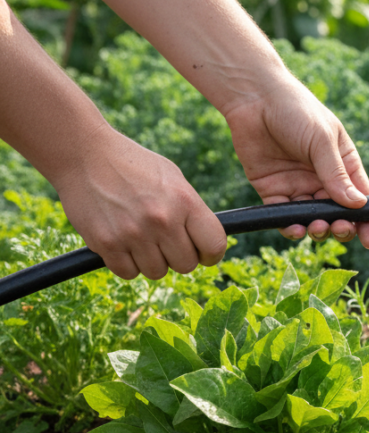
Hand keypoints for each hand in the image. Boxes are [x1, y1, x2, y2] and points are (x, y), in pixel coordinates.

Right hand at [56, 128, 226, 279]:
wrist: (84, 154)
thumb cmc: (134, 166)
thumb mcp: (173, 178)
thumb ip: (192, 211)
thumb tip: (207, 244)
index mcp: (185, 201)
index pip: (214, 246)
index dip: (210, 254)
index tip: (202, 252)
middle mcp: (162, 220)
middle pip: (186, 265)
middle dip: (178, 257)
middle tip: (164, 241)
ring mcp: (133, 233)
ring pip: (157, 272)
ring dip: (151, 260)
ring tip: (141, 238)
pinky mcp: (106, 243)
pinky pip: (128, 273)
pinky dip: (127, 263)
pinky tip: (123, 242)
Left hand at [222, 80, 368, 247]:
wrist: (254, 98)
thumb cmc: (296, 111)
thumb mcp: (322, 141)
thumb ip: (336, 175)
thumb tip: (357, 205)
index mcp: (344, 165)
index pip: (361, 198)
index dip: (368, 221)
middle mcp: (323, 179)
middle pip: (338, 214)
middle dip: (341, 227)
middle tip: (337, 228)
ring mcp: (299, 187)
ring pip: (313, 219)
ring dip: (318, 229)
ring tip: (316, 228)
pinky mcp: (274, 192)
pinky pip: (285, 217)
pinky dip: (291, 227)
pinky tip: (295, 229)